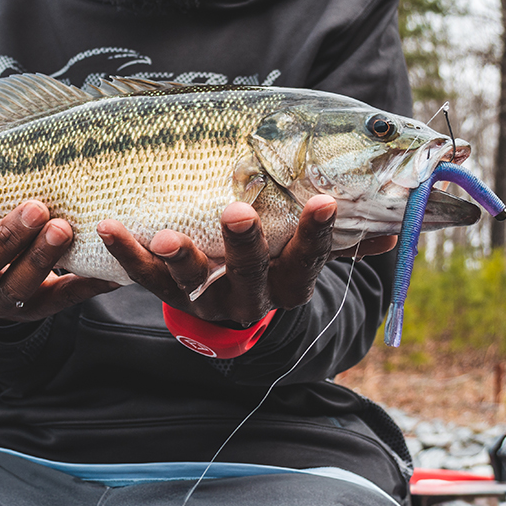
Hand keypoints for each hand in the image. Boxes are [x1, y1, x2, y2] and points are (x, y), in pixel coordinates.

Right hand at [0, 127, 118, 321]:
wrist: (14, 269)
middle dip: (5, 238)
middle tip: (37, 207)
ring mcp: (4, 299)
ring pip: (16, 288)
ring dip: (40, 258)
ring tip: (64, 228)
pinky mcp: (41, 307)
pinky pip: (63, 300)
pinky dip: (85, 284)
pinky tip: (106, 267)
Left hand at [97, 195, 396, 325]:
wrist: (235, 303)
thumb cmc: (280, 256)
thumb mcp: (310, 248)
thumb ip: (348, 236)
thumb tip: (398, 227)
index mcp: (290, 280)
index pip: (310, 258)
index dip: (318, 234)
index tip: (325, 202)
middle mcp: (251, 294)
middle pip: (251, 273)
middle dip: (246, 243)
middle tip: (238, 212)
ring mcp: (207, 298)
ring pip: (195, 284)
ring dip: (182, 258)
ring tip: (167, 235)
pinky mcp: (170, 295)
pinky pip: (144, 280)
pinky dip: (125, 254)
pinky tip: (107, 227)